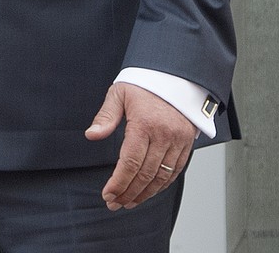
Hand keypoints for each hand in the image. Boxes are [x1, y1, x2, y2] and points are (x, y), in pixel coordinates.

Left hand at [86, 82, 196, 209]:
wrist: (174, 76)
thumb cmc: (144, 84)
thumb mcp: (119, 93)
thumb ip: (105, 117)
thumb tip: (91, 135)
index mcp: (144, 123)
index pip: (130, 162)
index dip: (119, 182)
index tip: (108, 193)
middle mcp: (164, 135)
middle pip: (146, 174)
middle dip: (129, 193)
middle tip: (114, 203)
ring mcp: (178, 141)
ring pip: (162, 177)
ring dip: (145, 194)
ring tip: (129, 202)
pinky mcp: (186, 144)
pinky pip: (175, 171)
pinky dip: (162, 185)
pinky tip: (148, 191)